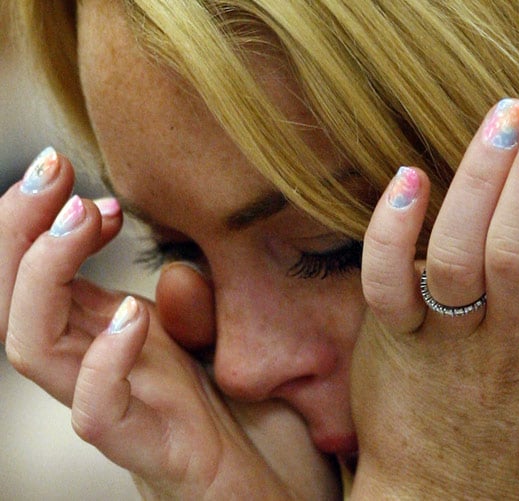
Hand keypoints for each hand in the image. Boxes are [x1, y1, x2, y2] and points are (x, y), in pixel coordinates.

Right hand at [1, 150, 338, 499]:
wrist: (283, 491)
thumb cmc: (251, 418)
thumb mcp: (223, 341)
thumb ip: (195, 308)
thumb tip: (176, 269)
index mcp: (112, 336)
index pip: (46, 273)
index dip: (43, 217)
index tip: (80, 174)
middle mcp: (101, 368)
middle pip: (20, 300)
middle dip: (21, 229)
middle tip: (52, 168)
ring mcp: (119, 407)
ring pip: (33, 348)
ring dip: (44, 276)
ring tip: (77, 220)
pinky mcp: (148, 450)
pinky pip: (95, 413)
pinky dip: (102, 362)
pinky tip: (130, 315)